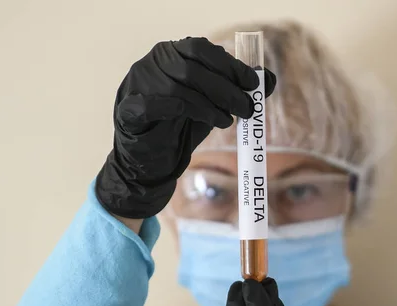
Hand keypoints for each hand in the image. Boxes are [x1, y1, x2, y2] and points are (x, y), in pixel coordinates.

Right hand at [95, 37, 276, 218]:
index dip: (230, 65)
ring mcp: (136, 86)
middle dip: (226, 89)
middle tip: (247, 108)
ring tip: (227, 121)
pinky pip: (151, 106)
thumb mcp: (212, 105)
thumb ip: (236, 91)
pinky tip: (203, 122)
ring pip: (177, 87)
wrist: (151, 164)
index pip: (201, 49)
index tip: (253, 83)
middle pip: (192, 68)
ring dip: (209, 105)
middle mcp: (152, 65)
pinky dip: (179, 110)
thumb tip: (268, 80)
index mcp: (172, 55)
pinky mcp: (127, 112)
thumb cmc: (182, 128)